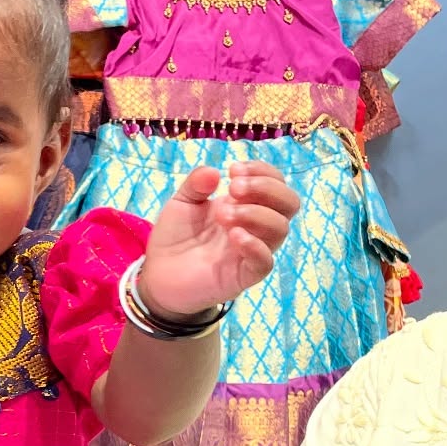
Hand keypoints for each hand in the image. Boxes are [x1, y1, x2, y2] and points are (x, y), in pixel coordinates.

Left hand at [140, 163, 299, 320]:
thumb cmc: (175, 237)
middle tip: (234, 188)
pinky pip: (265, 262)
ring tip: (223, 214)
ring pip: (280, 229)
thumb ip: (196, 184)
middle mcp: (255, 226)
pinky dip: (255, 246)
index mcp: (246, 205)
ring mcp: (252, 251)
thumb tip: (214, 171)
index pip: (276, 183)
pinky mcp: (243, 276)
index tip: (234, 170)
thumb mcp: (182, 202)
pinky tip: (234, 235)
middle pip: (289, 203)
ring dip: (256, 213)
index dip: (262, 171)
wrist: (157, 275)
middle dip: (266, 188)